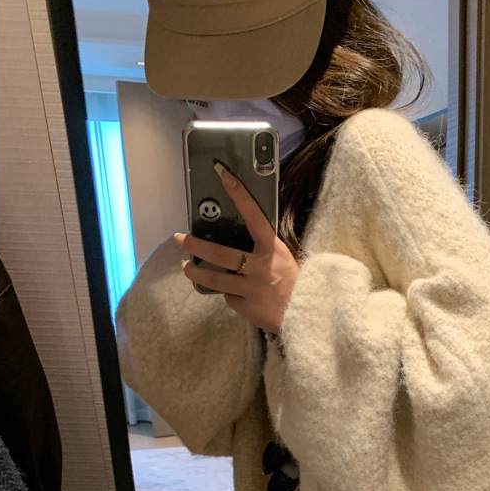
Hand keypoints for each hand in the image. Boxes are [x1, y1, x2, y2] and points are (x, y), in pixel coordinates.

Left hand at [176, 165, 299, 335]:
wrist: (308, 314)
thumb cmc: (294, 283)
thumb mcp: (282, 259)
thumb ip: (262, 248)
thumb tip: (235, 236)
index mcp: (272, 250)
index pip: (254, 218)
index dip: (240, 196)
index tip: (225, 176)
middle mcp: (261, 268)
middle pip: (220, 254)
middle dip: (196, 245)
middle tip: (181, 239)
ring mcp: (252, 289)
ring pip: (214, 279)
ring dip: (196, 272)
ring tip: (187, 266)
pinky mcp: (247, 307)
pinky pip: (230, 297)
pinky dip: (229, 294)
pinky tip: (234, 294)